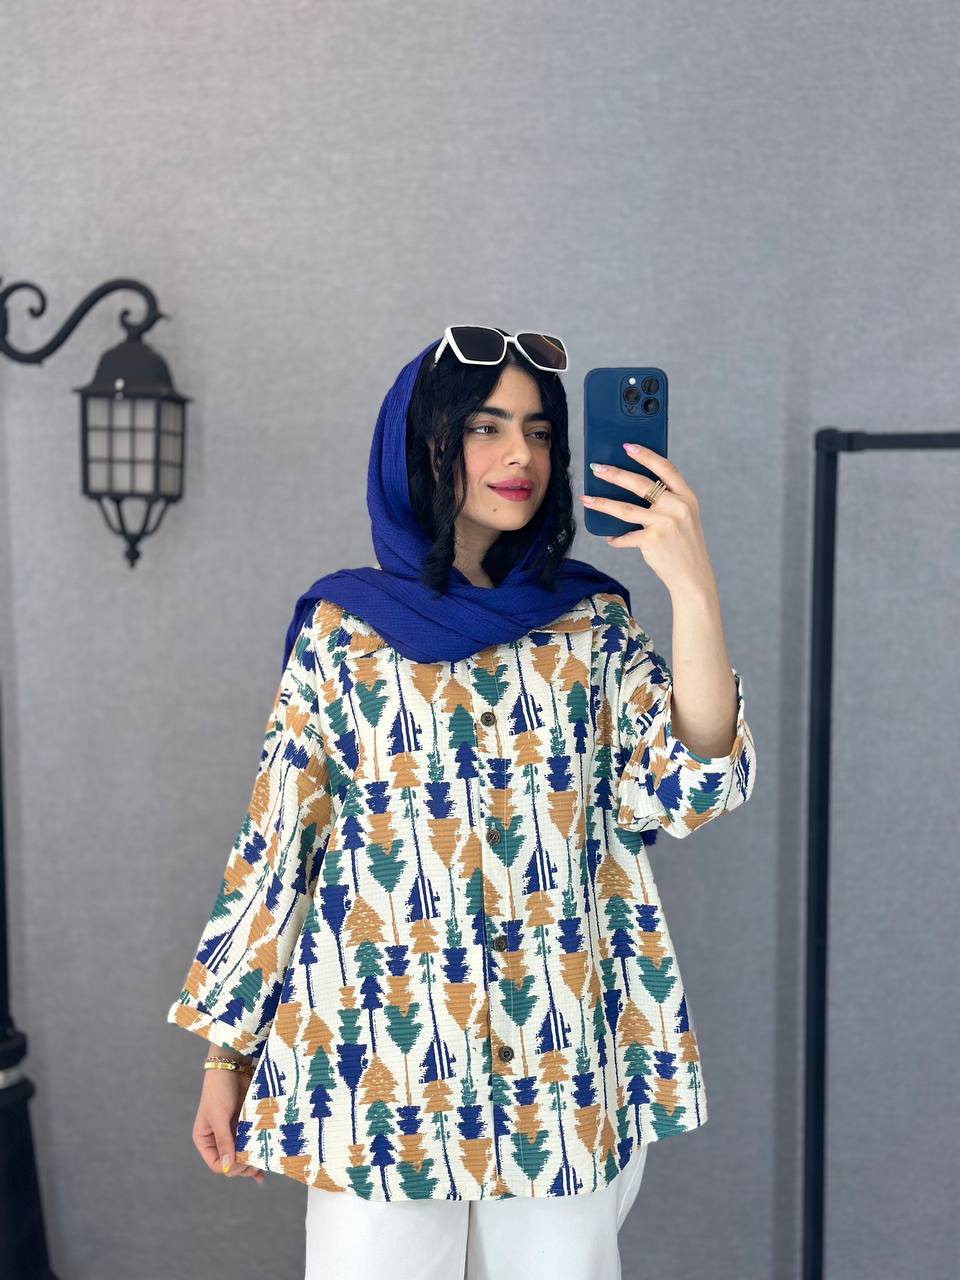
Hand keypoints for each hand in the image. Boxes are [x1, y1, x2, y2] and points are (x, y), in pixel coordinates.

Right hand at [193, 1070, 264, 1182]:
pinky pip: (250, 1144)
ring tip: (264, 1164)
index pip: (217, 1164)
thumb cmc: (219, 1090)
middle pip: (231, 1163)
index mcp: (205, 1140)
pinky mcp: (245, 1126)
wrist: (233, 1067)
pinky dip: (256, 1153)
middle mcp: (218, 1140)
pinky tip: (264, 1166)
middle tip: (257, 1165)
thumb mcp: (219, 1116)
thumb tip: (228, 1167)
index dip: (231, 1167)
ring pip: (242, 1155)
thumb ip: (224, 1141)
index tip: (244, 1162)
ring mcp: (233, 1133)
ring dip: (252, 1161)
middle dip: (243, 1166)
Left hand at [580, 442, 718, 598]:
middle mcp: (677, 506)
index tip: (628, 446)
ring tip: (586, 498)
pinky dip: (617, 539)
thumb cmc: (683, 545)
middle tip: (596, 468)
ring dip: (602, 503)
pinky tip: (610, 539)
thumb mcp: (684, 517)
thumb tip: (630, 487)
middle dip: (614, 474)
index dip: (646, 455)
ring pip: (625, 508)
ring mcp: (665, 523)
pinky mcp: (652, 541)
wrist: (693, 577)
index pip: (665, 468)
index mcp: (687, 496)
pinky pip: (626, 536)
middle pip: (640, 484)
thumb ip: (667, 501)